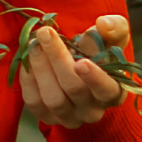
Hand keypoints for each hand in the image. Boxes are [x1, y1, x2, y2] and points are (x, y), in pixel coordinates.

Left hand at [20, 14, 130, 128]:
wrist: (79, 66)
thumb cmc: (99, 52)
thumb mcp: (112, 37)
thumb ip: (114, 28)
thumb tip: (103, 24)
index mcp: (113, 92)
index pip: (106, 90)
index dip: (94, 78)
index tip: (81, 62)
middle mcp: (93, 111)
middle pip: (74, 88)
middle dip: (57, 58)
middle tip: (44, 33)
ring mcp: (70, 117)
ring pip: (53, 99)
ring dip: (40, 68)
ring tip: (34, 44)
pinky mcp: (48, 117)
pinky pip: (34, 102)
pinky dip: (28, 80)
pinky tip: (27, 60)